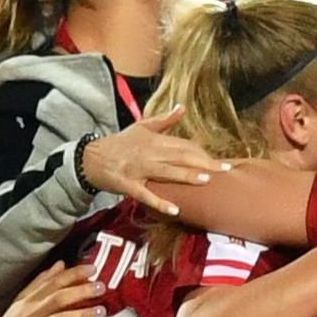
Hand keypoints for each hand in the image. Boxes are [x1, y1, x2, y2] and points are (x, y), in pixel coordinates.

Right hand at [0, 263, 102, 316]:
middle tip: (101, 287)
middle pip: (59, 298)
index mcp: (31, 299)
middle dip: (81, 291)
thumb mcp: (22, 301)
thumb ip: (42, 282)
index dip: (73, 274)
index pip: (54, 282)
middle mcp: (34, 312)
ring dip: (81, 315)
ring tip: (101, 312)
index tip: (92, 269)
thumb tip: (60, 264)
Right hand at [80, 106, 221, 216]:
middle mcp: (148, 153)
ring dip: (186, 176)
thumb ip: (164, 119)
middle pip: (180, 157)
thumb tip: (182, 107)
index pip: (183, 146)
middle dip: (203, 164)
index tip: (220, 161)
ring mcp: (138, 170)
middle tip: (224, 171)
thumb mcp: (141, 127)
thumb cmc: (120, 143)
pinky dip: (160, 203)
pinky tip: (176, 209)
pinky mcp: (128, 185)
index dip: (202, 153)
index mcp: (154, 140)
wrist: (91, 158)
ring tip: (205, 181)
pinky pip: (146, 195)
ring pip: (166, 173)